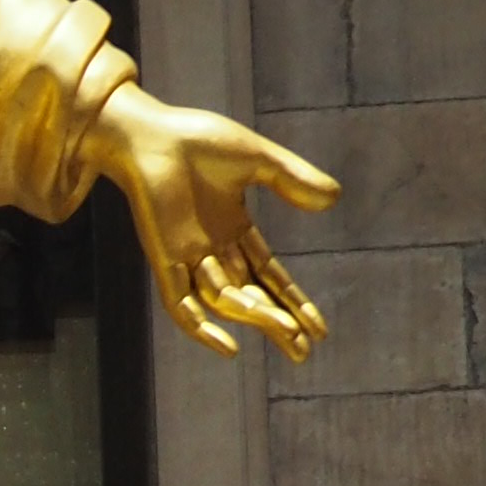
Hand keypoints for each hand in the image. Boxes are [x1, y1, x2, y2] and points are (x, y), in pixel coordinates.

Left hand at [88, 82, 337, 361]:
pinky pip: (181, 303)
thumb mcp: (259, 161)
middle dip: (278, 324)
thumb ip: (292, 180)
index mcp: (233, 229)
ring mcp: (187, 256)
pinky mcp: (164, 258)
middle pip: (251, 297)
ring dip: (257, 318)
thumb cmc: (197, 140)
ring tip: (288, 333)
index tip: (319, 329)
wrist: (151, 133)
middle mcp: (211, 250)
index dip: (293, 302)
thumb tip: (334, 200)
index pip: (269, 276)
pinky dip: (201, 327)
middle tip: (305, 352)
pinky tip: (229, 348)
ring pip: (226, 301)